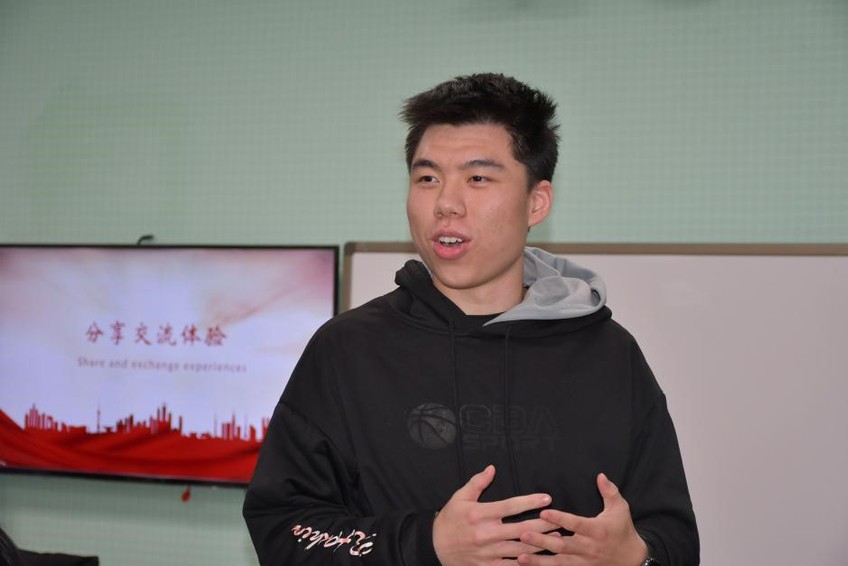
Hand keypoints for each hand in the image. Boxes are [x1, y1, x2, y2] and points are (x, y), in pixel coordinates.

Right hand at [433, 465, 557, 565]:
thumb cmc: (449, 520)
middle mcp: (485, 533)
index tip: (547, 498)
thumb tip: (492, 468)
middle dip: (543, 525)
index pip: (510, 506)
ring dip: (540, 544)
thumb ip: (477, 483)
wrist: (434, 547)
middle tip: (560, 521)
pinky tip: (540, 560)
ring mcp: (487, 553)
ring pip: (519, 549)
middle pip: (520, 529)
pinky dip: (526, 563)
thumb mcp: (459, 497)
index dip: (530, 501)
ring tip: (557, 539)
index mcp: (479, 514)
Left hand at [516, 473, 647, 565]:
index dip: (560, 519)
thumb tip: (600, 475)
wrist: (634, 560)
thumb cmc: (623, 530)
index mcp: (597, 531)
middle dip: (541, 540)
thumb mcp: (621, 509)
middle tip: (523, 534)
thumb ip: (609, 492)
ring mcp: (584, 563)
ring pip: (559, 563)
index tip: (543, 512)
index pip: (576, 524)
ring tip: (520, 557)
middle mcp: (589, 548)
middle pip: (562, 545)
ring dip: (539, 561)